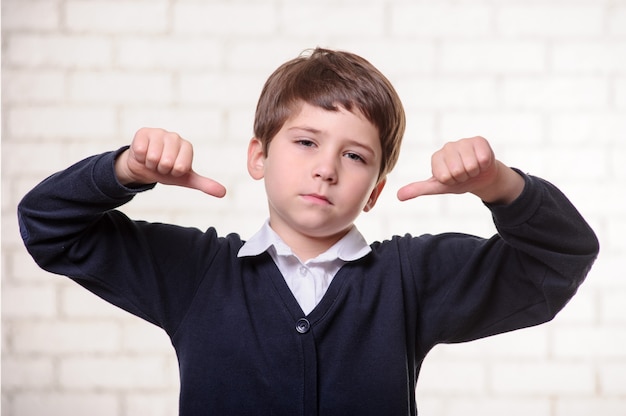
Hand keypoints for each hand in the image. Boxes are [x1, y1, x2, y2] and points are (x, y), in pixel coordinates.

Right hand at [115, 128, 226, 196]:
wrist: (144, 167)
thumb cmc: (166, 172)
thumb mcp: (185, 179)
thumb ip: (204, 185)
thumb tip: (223, 193)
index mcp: (187, 147)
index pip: (181, 166)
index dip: (174, 172)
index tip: (173, 169)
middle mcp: (175, 137)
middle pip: (167, 162)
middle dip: (161, 169)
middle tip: (161, 166)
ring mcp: (159, 133)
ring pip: (153, 156)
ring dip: (150, 164)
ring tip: (152, 161)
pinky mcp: (144, 132)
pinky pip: (141, 150)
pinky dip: (140, 158)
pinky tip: (143, 155)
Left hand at [397, 136, 523, 204]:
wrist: (480, 178)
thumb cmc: (457, 181)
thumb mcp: (438, 187)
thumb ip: (418, 189)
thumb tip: (398, 196)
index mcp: (436, 158)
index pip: (444, 177)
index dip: (452, 182)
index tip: (452, 179)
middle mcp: (448, 147)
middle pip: (458, 171)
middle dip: (463, 177)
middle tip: (464, 174)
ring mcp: (463, 142)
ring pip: (470, 165)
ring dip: (474, 172)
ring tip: (472, 169)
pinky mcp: (479, 140)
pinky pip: (483, 158)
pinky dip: (484, 166)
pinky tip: (480, 163)